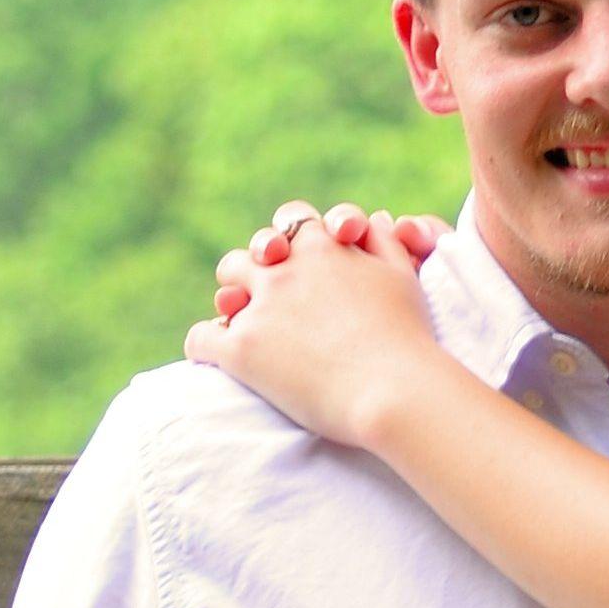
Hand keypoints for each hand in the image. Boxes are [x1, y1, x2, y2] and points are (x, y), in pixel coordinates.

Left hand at [186, 212, 445, 450]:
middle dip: (254, 269)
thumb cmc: (408, 336)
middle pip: (250, 253)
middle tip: (267, 298)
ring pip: (226, 285)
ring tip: (244, 323)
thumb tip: (371, 217)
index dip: (292, 238)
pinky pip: (200, 336)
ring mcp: (260, 308)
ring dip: (233, 299)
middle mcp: (286, 270)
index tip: (298, 260)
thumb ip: (384, 241)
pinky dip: (206, 344)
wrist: (393, 390)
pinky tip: (219, 357)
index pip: (293, 219)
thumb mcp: (403, 276)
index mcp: (324, 248)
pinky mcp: (241, 350)